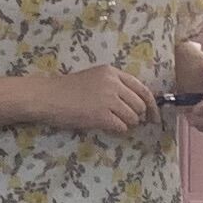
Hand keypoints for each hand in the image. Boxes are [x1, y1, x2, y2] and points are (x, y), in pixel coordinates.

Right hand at [20, 65, 158, 135]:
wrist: (47, 96)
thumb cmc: (67, 89)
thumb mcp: (94, 79)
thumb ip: (114, 86)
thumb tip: (137, 105)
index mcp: (112, 72)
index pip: (142, 89)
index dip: (152, 105)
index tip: (154, 116)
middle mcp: (113, 83)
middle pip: (140, 105)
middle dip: (138, 116)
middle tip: (127, 121)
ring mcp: (108, 99)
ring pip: (132, 117)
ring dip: (126, 123)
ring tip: (111, 122)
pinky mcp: (102, 115)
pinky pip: (121, 127)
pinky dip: (117, 129)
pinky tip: (105, 126)